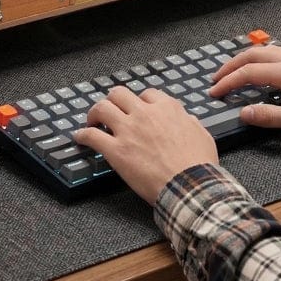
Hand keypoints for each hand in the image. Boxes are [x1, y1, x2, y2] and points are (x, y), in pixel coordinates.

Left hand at [74, 86, 217, 204]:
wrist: (190, 187)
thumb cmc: (199, 165)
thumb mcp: (202, 135)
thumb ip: (190, 122)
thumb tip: (186, 118)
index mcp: (166, 108)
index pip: (147, 94)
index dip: (139, 102)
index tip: (136, 110)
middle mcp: (144, 114)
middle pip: (119, 94)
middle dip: (113, 100)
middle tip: (110, 111)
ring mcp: (128, 130)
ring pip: (102, 108)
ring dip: (94, 113)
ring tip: (92, 120)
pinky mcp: (116, 151)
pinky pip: (92, 136)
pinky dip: (83, 135)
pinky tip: (79, 138)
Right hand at [211, 46, 280, 139]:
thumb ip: (271, 116)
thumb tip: (244, 113)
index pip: (249, 72)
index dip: (229, 82)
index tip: (214, 92)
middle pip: (253, 55)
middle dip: (231, 65)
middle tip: (216, 78)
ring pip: (265, 51)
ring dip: (245, 59)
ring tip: (233, 71)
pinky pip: (277, 54)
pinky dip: (260, 59)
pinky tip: (261, 69)